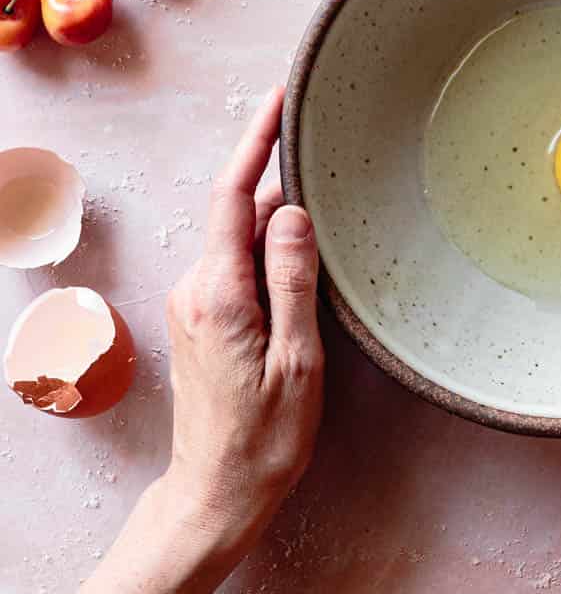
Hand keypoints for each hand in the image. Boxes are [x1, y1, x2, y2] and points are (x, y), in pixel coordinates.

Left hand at [160, 86, 323, 567]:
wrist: (216, 494)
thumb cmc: (264, 439)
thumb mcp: (297, 358)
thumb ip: (292, 278)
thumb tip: (291, 211)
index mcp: (219, 293)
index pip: (232, 195)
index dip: (256, 141)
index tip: (279, 98)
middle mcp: (197, 290)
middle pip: (241, 214)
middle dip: (283, 190)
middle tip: (332, 169)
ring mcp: (195, 305)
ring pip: (242, 242)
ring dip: (280, 231)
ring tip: (327, 237)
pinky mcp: (203, 321)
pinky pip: (239, 268)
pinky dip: (271, 259)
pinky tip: (303, 276)